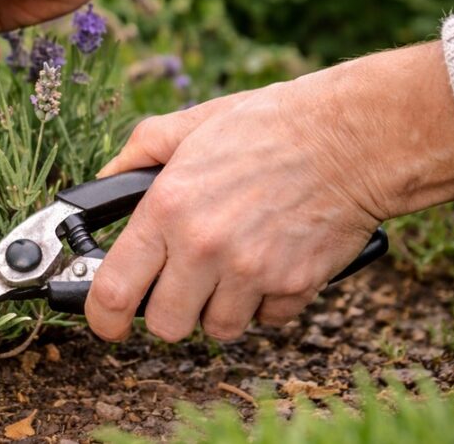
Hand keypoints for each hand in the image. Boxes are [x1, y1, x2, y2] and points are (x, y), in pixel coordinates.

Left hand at [85, 42, 453, 341]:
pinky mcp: (294, 286)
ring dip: (218, 307)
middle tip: (178, 284)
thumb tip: (105, 180)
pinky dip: (264, 301)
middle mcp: (203, 247)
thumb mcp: (189, 125)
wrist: (351, 138)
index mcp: (167, 208)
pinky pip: (266, 319)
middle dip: (167, 311)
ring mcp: (250, 271)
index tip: (105, 321)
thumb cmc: (268, 126)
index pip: (114, 290)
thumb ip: (138, 153)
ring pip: (217, 329)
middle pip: (164, 325)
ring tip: (229, 264)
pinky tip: (269, 261)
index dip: (102, 316)